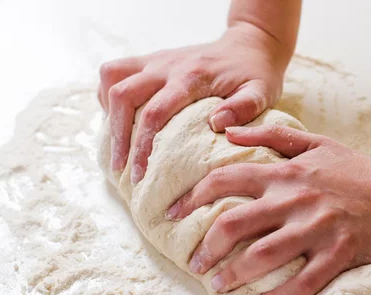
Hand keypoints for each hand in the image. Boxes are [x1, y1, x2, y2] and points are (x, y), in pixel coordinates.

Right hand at [98, 22, 289, 183]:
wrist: (249, 44)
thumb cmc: (255, 74)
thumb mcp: (261, 92)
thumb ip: (243, 108)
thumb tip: (216, 125)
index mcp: (192, 77)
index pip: (155, 113)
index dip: (142, 145)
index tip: (139, 174)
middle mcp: (167, 65)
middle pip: (123, 95)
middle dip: (117, 136)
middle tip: (121, 168)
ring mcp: (156, 60)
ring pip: (111, 78)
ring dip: (109, 112)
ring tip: (118, 143)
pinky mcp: (151, 60)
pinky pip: (115, 72)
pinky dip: (110, 96)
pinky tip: (122, 119)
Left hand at [166, 126, 370, 294]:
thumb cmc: (357, 169)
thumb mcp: (315, 143)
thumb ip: (269, 138)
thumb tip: (227, 134)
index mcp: (284, 173)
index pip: (224, 181)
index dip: (191, 197)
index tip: (171, 213)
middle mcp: (294, 199)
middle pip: (233, 223)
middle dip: (205, 247)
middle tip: (195, 263)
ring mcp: (316, 228)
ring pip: (262, 256)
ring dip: (233, 275)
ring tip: (219, 286)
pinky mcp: (338, 253)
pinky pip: (302, 282)